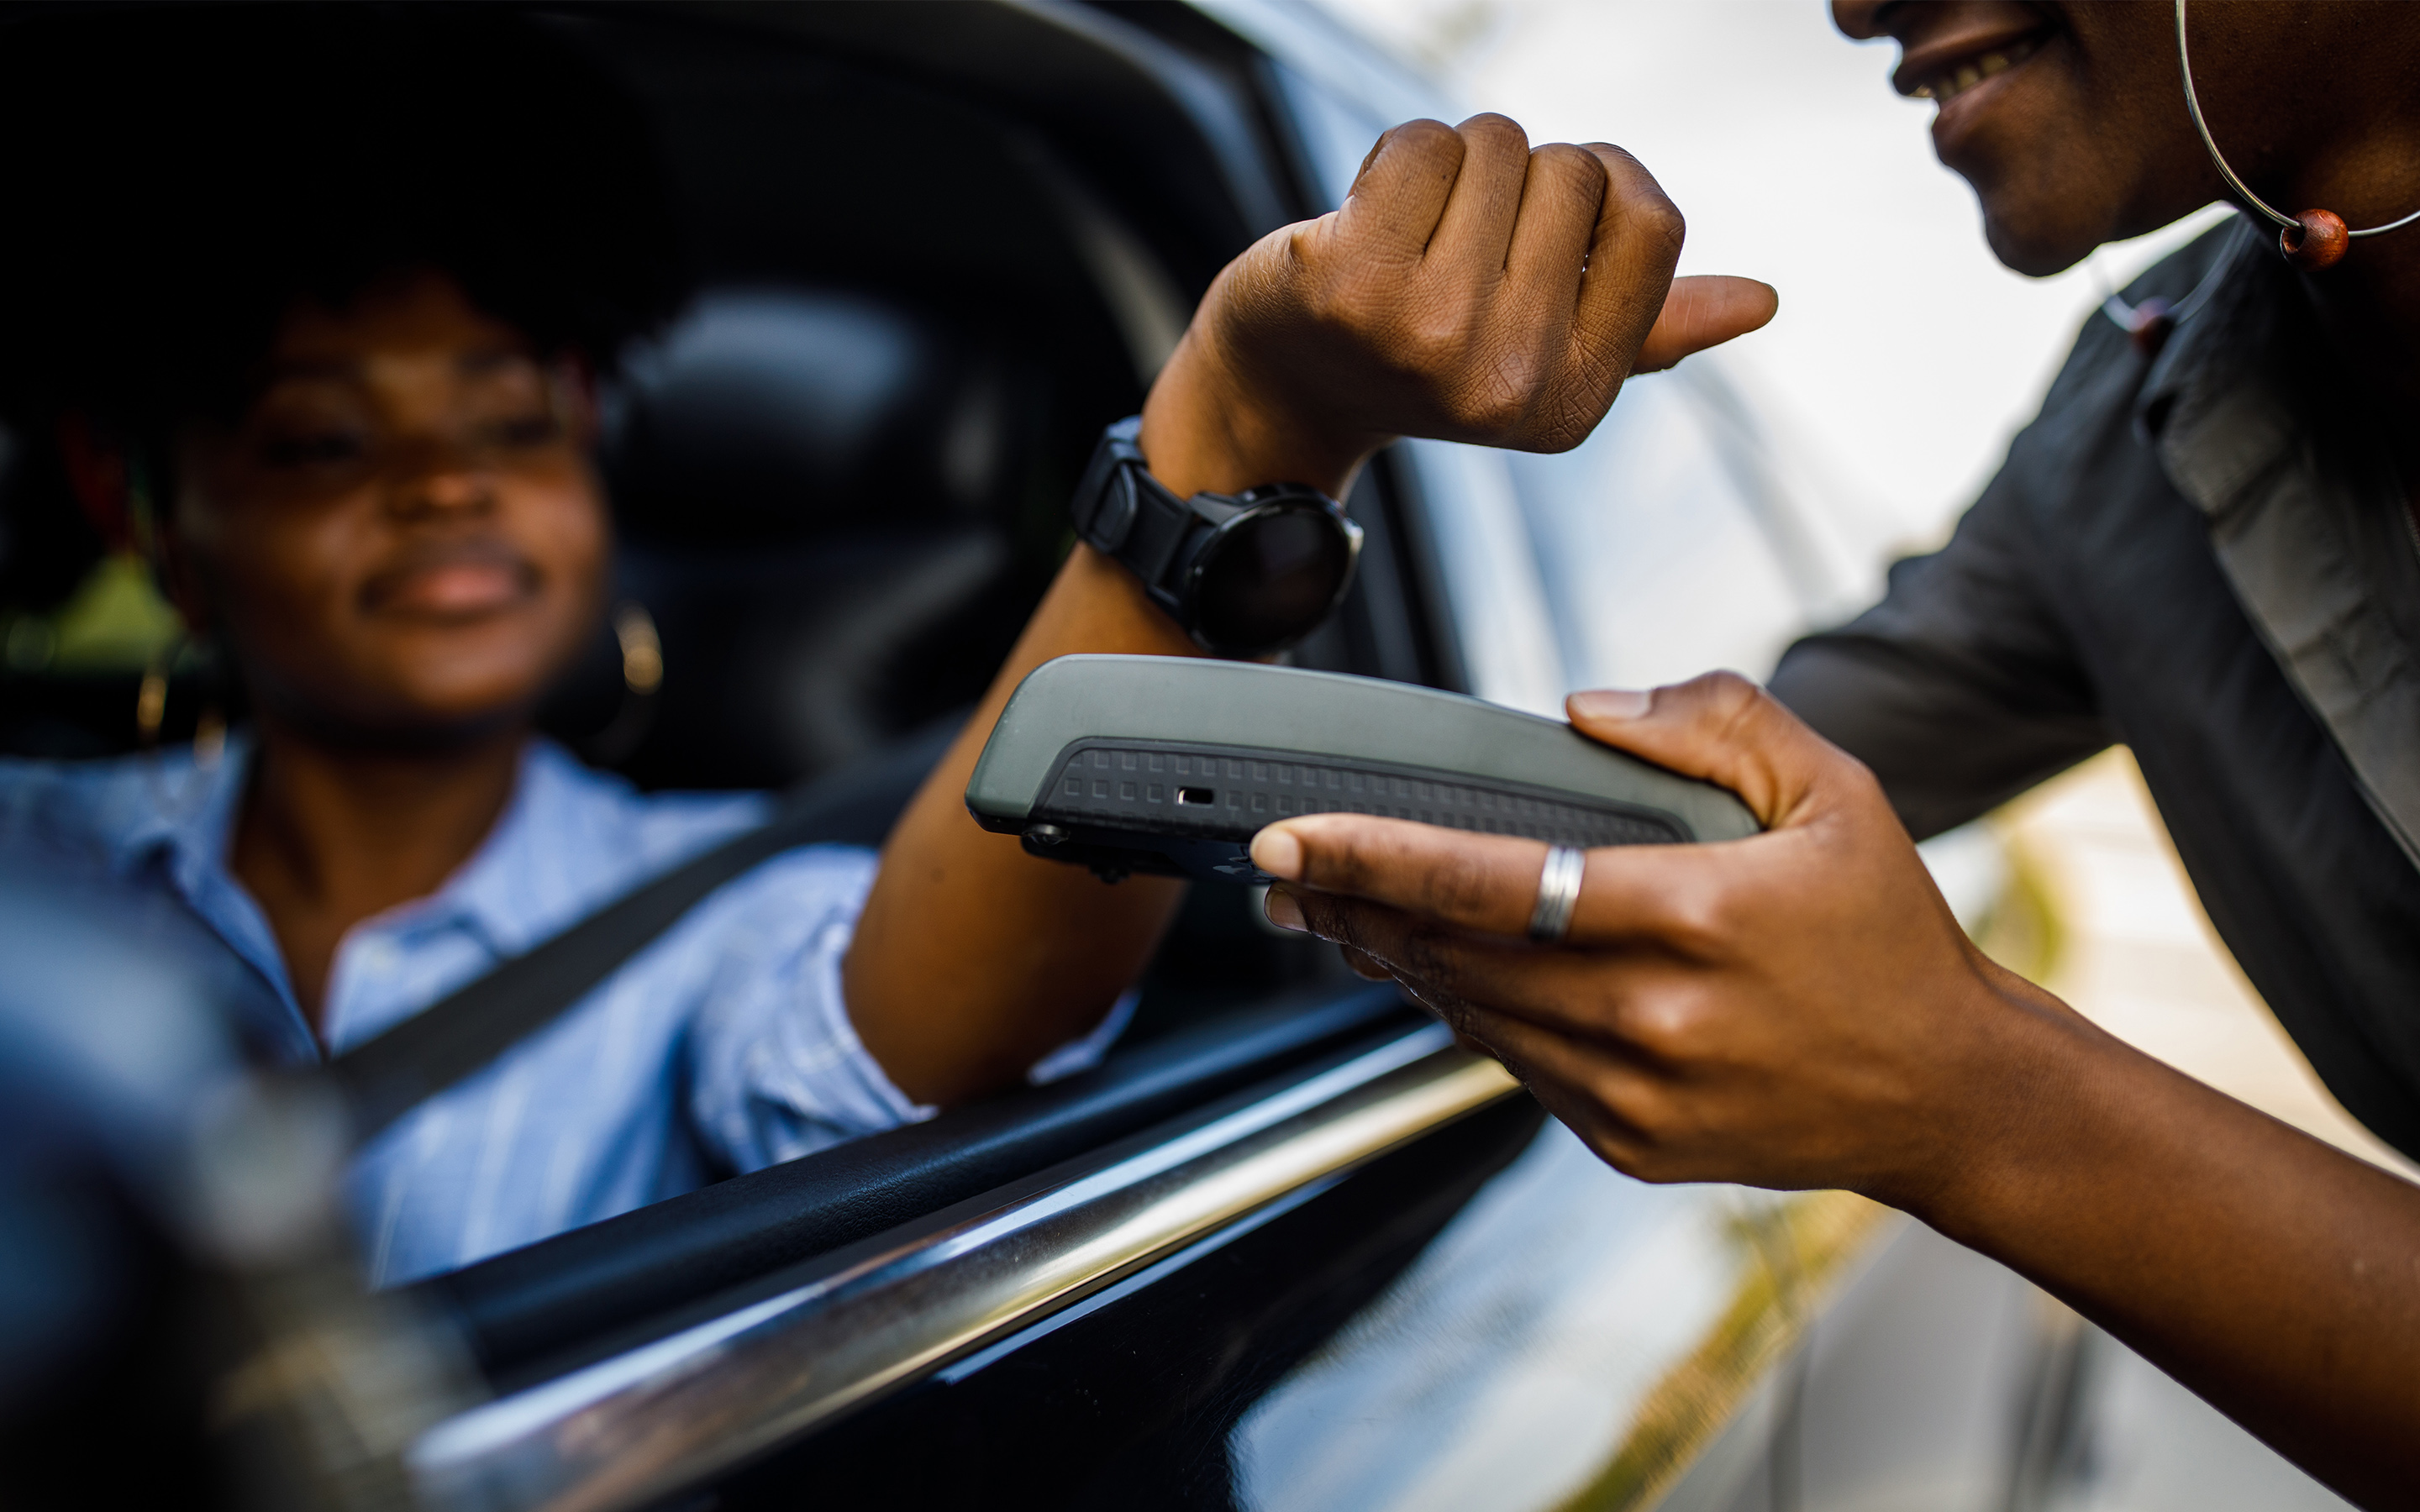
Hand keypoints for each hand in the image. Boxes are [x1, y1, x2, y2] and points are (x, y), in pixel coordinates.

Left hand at [1139, 114, 1777, 498]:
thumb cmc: (1421, 354)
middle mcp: (1509, 381)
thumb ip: (1649, 325)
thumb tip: (1759, 302)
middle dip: (1517, 179)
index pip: (1651, 221)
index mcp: (1577, 400)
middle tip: (1453, 246)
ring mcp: (1429, 334)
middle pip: (1573, 170)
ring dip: (1453, 165)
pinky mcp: (1352, 284)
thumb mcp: (1541, 355)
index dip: (1602, 188)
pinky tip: (1362, 221)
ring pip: (1495, 145)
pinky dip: (1393, 156)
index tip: (1545, 223)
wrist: (1284, 390)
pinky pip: (1421, 144)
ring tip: (1409, 237)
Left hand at [1248, 672, 2083, 1208]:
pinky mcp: (1628, 1144)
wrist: (1947, 1095)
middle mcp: (1651, 1016)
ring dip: (1399, 961)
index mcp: (1691, 916)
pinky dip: (1473, 1014)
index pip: (1489, 880)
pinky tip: (1450, 973)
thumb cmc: (1886, 936)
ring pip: (1471, 1015)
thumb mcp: (1836, 793)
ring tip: (1342, 913)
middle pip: (1450, 954)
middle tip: (1287, 870)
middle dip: (1351, 908)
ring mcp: (1635, 1094)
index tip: (1288, 838)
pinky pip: (1516, 1068)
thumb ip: (1716, 723)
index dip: (1371, 857)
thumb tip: (1584, 711)